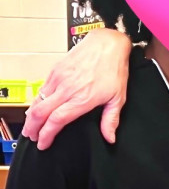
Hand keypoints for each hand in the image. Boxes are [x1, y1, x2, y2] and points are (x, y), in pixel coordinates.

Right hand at [23, 29, 130, 149]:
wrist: (107, 44)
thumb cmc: (113, 69)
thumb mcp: (118, 98)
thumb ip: (111, 119)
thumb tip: (110, 138)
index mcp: (82, 99)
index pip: (57, 120)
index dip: (47, 134)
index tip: (43, 143)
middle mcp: (67, 89)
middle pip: (41, 112)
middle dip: (33, 127)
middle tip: (32, 137)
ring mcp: (59, 78)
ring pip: (38, 100)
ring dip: (32, 116)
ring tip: (31, 126)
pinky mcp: (56, 70)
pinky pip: (42, 89)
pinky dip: (37, 101)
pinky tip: (37, 108)